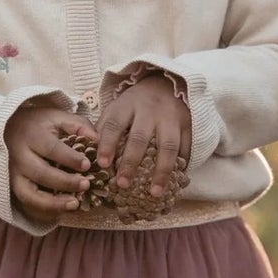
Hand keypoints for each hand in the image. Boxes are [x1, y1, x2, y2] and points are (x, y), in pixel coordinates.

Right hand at [3, 99, 98, 225]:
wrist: (7, 129)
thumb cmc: (38, 124)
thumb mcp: (57, 117)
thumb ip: (78, 125)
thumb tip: (97, 140)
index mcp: (31, 135)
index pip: (50, 148)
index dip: (69, 158)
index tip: (86, 164)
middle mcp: (19, 156)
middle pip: (40, 173)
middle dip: (65, 182)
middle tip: (86, 184)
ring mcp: (13, 174)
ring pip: (29, 194)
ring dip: (53, 203)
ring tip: (75, 204)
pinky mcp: (13, 186)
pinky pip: (27, 202)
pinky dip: (45, 209)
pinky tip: (63, 209)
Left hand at [94, 73, 191, 198]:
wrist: (167, 84)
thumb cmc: (135, 105)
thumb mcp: (117, 109)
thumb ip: (104, 129)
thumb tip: (90, 156)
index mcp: (126, 105)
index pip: (114, 124)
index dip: (107, 144)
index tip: (102, 164)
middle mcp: (149, 110)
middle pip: (139, 138)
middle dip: (130, 163)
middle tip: (123, 184)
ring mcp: (170, 118)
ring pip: (167, 146)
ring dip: (161, 171)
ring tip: (155, 193)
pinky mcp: (188, 125)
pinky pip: (185, 148)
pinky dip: (181, 167)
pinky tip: (175, 184)